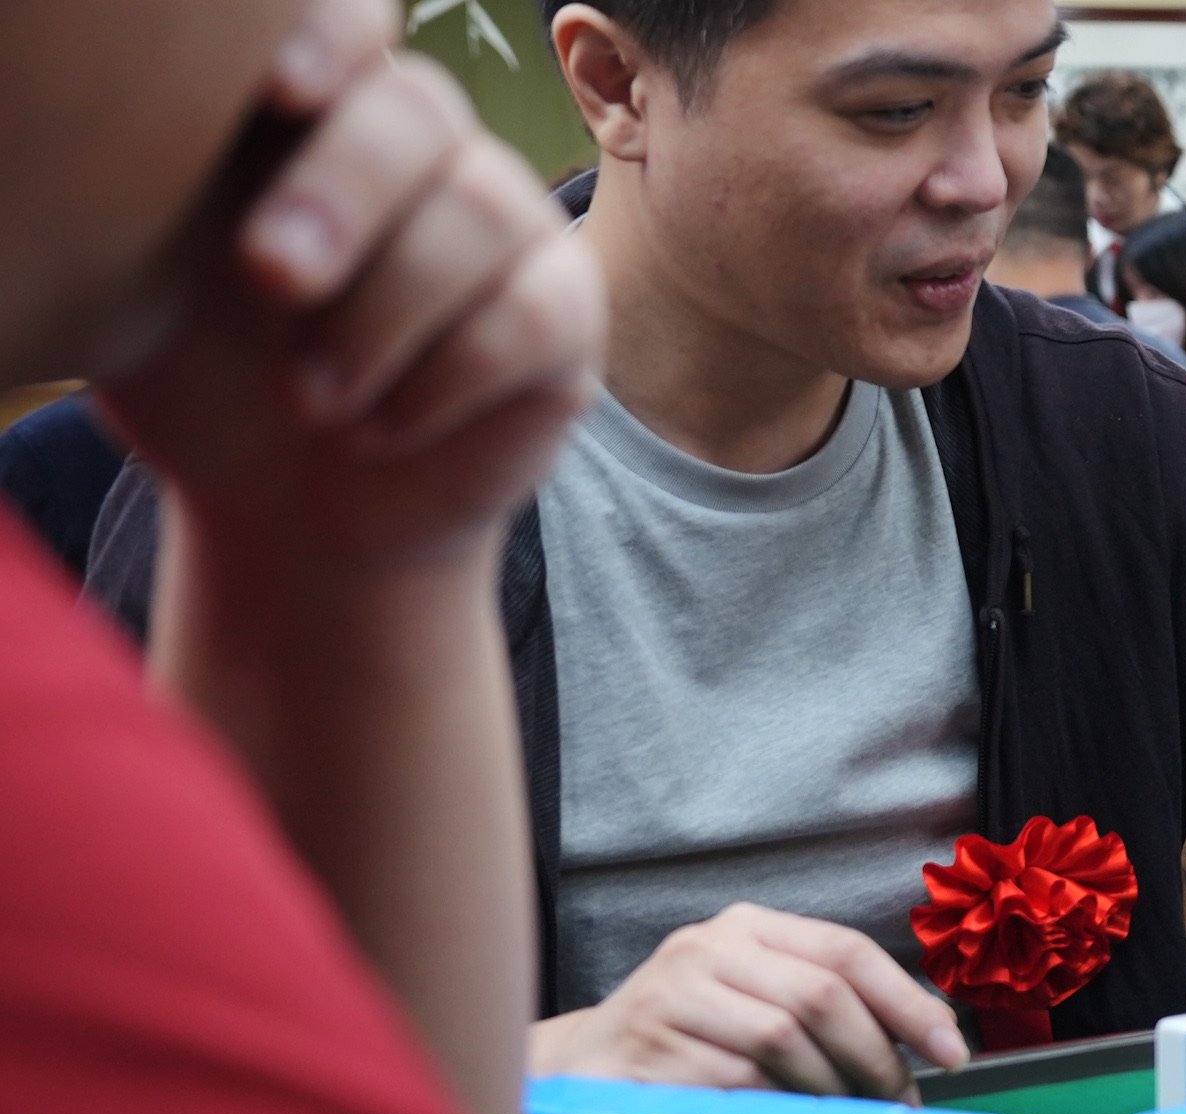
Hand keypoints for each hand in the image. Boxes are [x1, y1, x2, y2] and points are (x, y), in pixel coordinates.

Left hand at [99, 0, 600, 574]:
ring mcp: (505, 224)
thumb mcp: (140, 275)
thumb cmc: (205, 381)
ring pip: (482, 210)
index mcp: (310, 112)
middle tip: (269, 278)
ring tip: (311, 399)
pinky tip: (381, 426)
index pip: (350, 21)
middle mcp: (420, 149)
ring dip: (385, 311)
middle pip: (420, 109)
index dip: (333, 36)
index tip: (279, 92)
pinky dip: (448, 376)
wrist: (286, 513)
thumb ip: (155, 185)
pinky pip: (534, 311)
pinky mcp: (565, 311)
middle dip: (343, 191)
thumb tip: (142, 121)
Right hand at [531, 904, 970, 1096]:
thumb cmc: (696, 1037)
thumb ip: (831, 1006)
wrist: (588, 1066)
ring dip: (832, 1091)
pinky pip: (738, 1083)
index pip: (846, 951)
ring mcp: (672, 995)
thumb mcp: (761, 1000)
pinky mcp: (649, 1047)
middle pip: (821, 996)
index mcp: (747, 928)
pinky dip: (780, 1109)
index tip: (952, 1053)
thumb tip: (930, 1043)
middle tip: (900, 1104)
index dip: (909, 1003)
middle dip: (876, 1057)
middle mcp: (706, 949)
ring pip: (784, 1041)